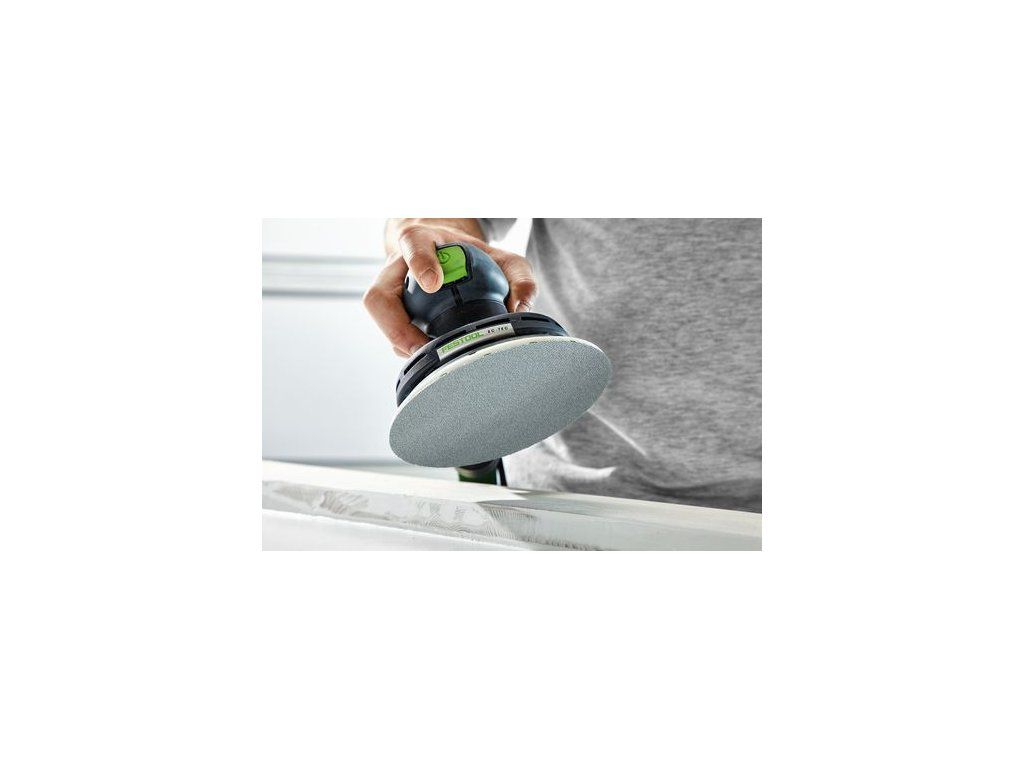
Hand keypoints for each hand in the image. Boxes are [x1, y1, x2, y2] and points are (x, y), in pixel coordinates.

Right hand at [364, 218, 537, 356]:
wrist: (447, 253)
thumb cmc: (471, 256)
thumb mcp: (502, 258)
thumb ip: (519, 277)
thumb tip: (520, 310)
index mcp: (422, 239)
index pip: (413, 245)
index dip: (420, 263)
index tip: (433, 283)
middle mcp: (398, 265)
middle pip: (379, 295)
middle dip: (396, 326)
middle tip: (424, 347)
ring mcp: (391, 290)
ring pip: (380, 318)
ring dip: (401, 341)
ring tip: (430, 356)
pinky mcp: (392, 311)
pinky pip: (391, 332)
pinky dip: (408, 346)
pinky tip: (432, 354)